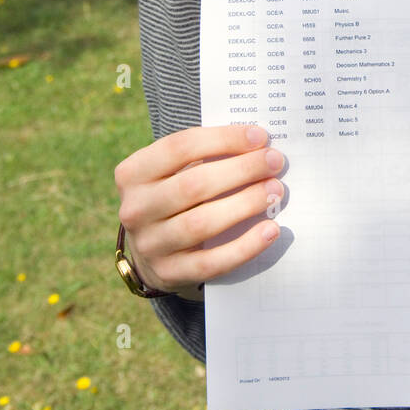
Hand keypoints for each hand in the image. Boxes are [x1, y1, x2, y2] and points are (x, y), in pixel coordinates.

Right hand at [114, 125, 286, 292]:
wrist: (150, 249)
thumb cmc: (175, 195)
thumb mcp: (174, 170)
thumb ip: (206, 154)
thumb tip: (258, 144)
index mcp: (133, 173)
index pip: (180, 147)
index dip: (224, 139)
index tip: (260, 136)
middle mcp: (135, 209)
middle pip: (194, 185)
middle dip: (241, 170)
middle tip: (274, 162)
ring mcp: (150, 244)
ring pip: (202, 223)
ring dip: (245, 204)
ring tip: (275, 191)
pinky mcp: (169, 273)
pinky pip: (212, 262)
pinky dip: (245, 246)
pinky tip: (270, 230)